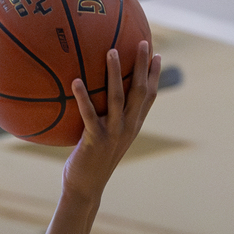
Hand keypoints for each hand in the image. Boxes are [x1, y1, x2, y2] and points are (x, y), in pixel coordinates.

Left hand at [61, 40, 160, 205]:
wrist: (85, 190)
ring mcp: (112, 134)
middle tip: (142, 42)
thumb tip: (98, 100)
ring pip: (118, 98)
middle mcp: (127, 128)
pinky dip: (83, 97)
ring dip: (115, 73)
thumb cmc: (91, 163)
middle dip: (142, 66)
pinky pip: (89, 114)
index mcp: (132, 127)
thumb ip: (107, 120)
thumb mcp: (105, 139)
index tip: (157, 54)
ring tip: (111, 51)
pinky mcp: (95, 140)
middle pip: (139, 91)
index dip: (154, 76)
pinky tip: (75, 81)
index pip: (149, 97)